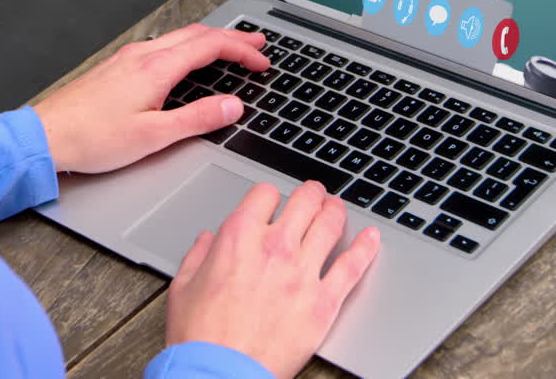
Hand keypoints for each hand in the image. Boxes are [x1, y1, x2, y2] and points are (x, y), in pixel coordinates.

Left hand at [33, 24, 268, 173]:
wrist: (46, 137)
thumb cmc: (92, 139)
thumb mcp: (153, 136)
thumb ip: (197, 119)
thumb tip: (232, 107)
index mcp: (157, 68)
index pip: (211, 47)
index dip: (242, 51)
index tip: (262, 62)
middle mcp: (143, 56)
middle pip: (198, 35)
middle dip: (232, 38)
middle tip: (257, 44)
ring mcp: (128, 59)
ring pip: (179, 37)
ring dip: (210, 40)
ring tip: (230, 48)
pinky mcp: (117, 68)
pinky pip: (162, 46)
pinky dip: (187, 48)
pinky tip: (187, 60)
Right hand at [165, 181, 380, 378]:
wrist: (221, 373)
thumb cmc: (201, 337)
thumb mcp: (184, 287)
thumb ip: (198, 256)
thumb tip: (207, 241)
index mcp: (239, 239)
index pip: (265, 194)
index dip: (269, 195)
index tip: (271, 202)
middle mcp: (275, 248)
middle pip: (305, 201)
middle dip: (311, 193)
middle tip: (314, 194)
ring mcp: (303, 273)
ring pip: (331, 224)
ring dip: (335, 211)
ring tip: (337, 209)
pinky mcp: (323, 302)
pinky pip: (352, 266)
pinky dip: (366, 248)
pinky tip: (372, 238)